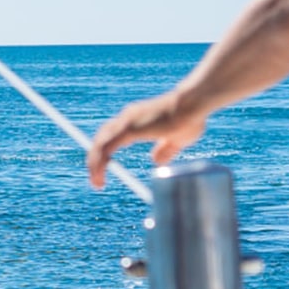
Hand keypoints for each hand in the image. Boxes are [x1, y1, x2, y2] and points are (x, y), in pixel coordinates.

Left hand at [86, 89, 206, 188]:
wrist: (194, 105)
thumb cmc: (190, 118)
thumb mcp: (177, 139)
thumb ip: (166, 149)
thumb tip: (155, 161)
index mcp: (137, 119)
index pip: (112, 134)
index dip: (105, 151)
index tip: (104, 169)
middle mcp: (129, 117)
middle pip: (102, 138)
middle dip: (95, 158)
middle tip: (96, 180)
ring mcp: (128, 121)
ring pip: (101, 143)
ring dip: (94, 163)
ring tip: (96, 183)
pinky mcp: (130, 128)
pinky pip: (107, 147)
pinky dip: (100, 160)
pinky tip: (99, 173)